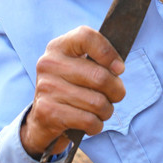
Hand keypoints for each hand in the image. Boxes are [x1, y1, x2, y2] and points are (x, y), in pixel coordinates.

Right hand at [20, 26, 126, 158]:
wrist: (43, 119)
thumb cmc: (71, 88)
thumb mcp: (80, 67)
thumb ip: (99, 61)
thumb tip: (117, 69)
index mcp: (59, 47)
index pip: (86, 37)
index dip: (108, 53)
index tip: (119, 69)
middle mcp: (49, 64)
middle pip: (100, 76)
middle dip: (116, 91)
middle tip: (116, 96)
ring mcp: (46, 88)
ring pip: (97, 102)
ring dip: (106, 111)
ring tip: (101, 111)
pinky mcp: (47, 112)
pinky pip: (88, 120)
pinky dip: (96, 125)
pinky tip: (90, 123)